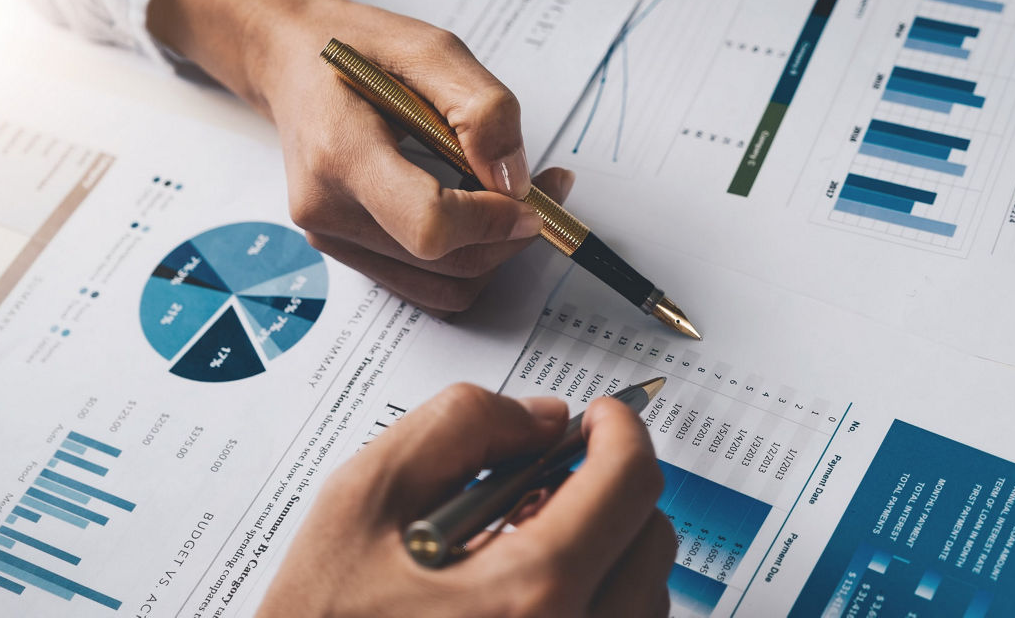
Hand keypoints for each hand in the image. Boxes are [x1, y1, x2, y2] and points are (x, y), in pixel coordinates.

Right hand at [150, 0, 573, 312]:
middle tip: (549, 189)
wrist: (292, 61)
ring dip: (497, 252)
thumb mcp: (430, 48)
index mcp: (340, 154)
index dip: (492, 222)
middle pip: (446, 262)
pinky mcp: (348, 251)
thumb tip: (515, 180)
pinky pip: (427, 282)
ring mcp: (333, 238)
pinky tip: (483, 214)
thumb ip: (482, 109)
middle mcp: (328, 210)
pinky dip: (469, 258)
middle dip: (511, 234)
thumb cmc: (359, 50)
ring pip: (444, 285)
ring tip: (519, 198)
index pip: (429, 225)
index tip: (532, 198)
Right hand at [256, 384, 674, 617]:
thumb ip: (458, 428)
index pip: (629, 485)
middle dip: (610, 489)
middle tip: (548, 479)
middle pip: (651, 540)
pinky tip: (523, 591)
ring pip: (643, 595)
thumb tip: (540, 417)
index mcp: (530, 594)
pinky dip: (594, 598)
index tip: (601, 417)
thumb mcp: (363, 499)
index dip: (621, 430)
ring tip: (520, 545)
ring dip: (604, 549)